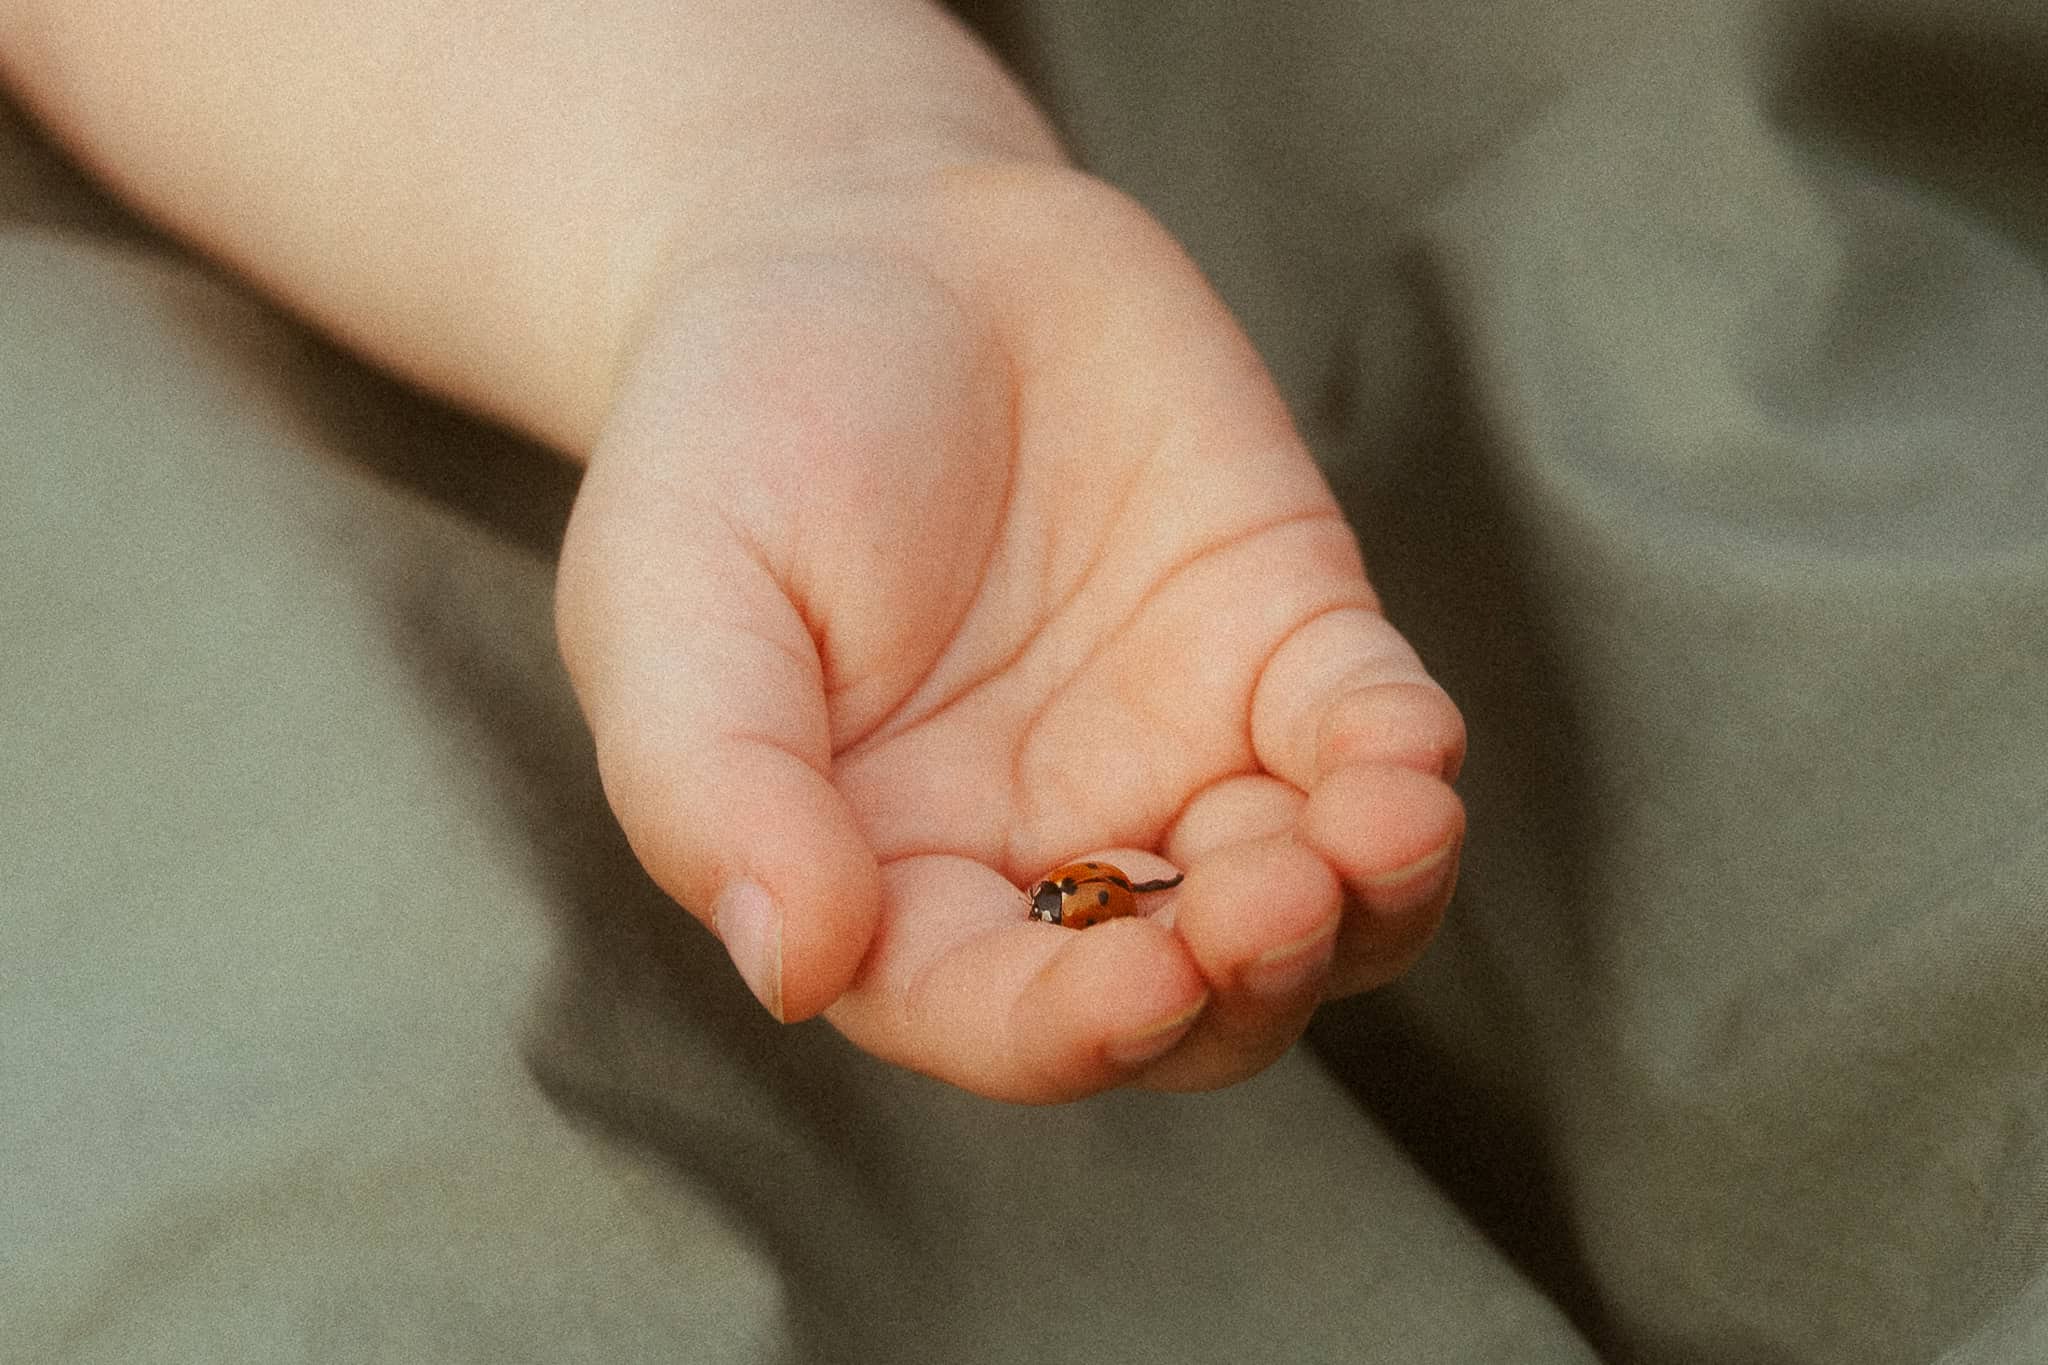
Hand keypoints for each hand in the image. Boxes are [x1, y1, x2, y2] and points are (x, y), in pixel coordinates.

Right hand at [557, 166, 1463, 1101]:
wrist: (865, 239)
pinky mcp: (1281, 636)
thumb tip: (796, 974)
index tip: (1147, 981)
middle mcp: (1051, 841)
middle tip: (1270, 895)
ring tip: (1383, 826)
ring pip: (1315, 898)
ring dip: (1367, 899)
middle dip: (1249, 977)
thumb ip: (717, 791)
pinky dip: (1402, 757)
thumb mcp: (671, 600)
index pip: (997, 1013)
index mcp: (893, 876)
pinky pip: (1366, 732)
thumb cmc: (736, 434)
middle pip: (1189, 996)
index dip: (1080, 1030)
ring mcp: (1182, 744)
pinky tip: (1408, 748)